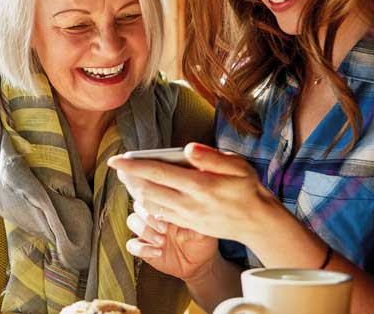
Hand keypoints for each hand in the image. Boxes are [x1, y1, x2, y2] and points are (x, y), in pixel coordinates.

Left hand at [109, 143, 279, 244]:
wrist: (257, 222)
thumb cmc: (247, 187)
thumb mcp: (238, 166)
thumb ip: (212, 157)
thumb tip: (188, 149)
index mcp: (199, 185)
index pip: (157, 173)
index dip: (133, 166)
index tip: (116, 160)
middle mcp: (189, 203)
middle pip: (147, 190)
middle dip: (128, 178)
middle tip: (118, 166)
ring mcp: (186, 216)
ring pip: (150, 203)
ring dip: (135, 191)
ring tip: (127, 178)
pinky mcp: (187, 225)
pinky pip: (159, 214)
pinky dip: (147, 203)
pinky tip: (144, 193)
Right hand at [126, 200, 217, 280]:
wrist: (198, 264)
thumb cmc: (201, 242)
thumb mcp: (203, 230)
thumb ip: (197, 220)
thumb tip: (194, 209)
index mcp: (167, 208)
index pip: (152, 196)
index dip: (155, 203)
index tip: (167, 214)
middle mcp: (154, 217)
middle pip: (138, 206)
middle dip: (148, 216)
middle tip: (164, 229)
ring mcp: (148, 232)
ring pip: (132, 221)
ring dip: (144, 230)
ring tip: (162, 241)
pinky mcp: (143, 248)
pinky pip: (131, 245)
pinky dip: (142, 248)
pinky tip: (158, 252)